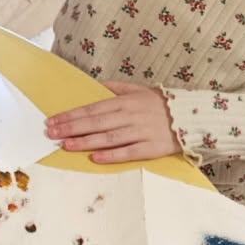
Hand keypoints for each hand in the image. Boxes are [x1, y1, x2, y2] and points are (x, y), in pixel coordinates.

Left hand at [47, 82, 180, 163]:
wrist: (192, 117)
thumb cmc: (162, 104)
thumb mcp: (139, 90)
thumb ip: (117, 88)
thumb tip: (95, 86)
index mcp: (126, 101)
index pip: (93, 108)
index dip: (71, 115)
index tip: (53, 120)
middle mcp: (131, 116)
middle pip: (96, 122)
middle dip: (71, 127)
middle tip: (51, 133)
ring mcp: (141, 132)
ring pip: (108, 138)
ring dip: (85, 142)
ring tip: (66, 145)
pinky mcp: (151, 148)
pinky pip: (128, 152)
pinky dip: (111, 155)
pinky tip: (95, 158)